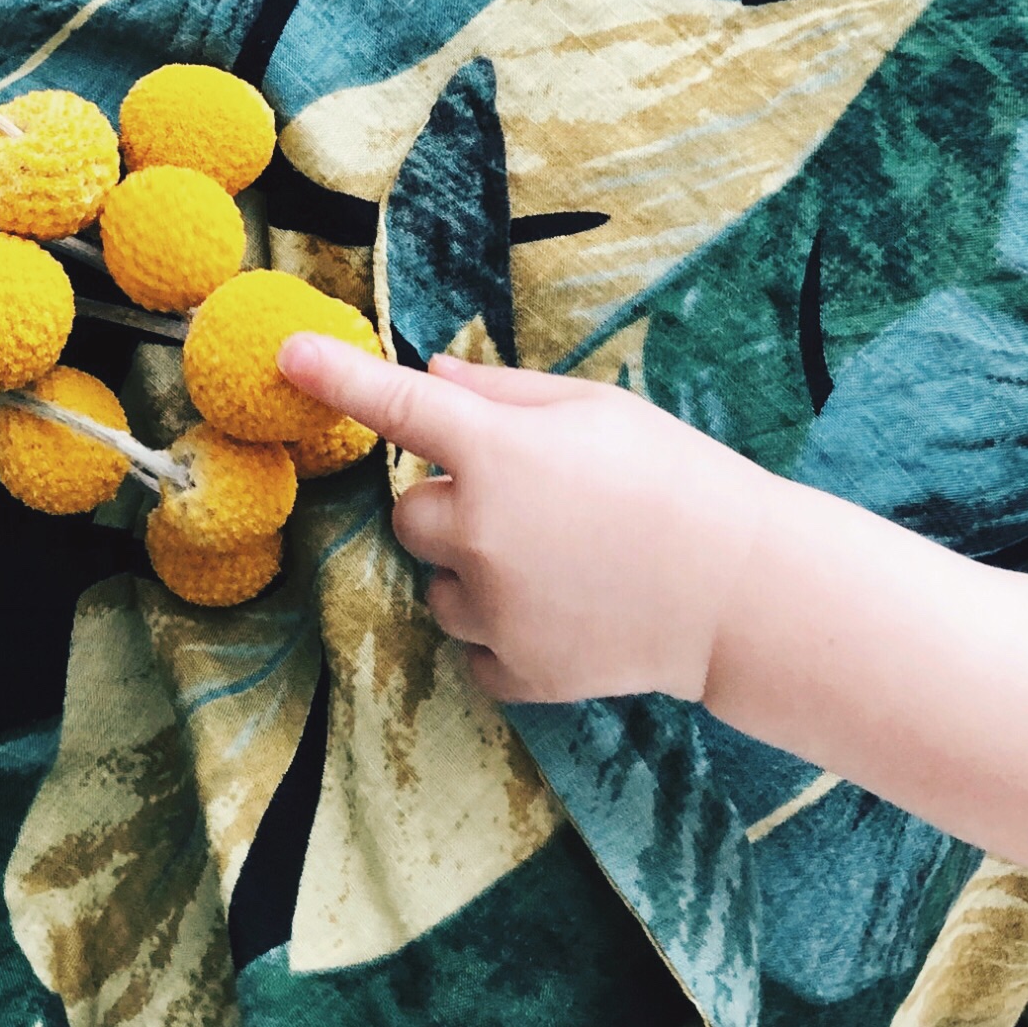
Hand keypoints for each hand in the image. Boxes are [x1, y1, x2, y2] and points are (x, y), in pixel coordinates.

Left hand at [277, 337, 776, 702]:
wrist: (744, 590)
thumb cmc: (675, 477)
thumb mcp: (593, 409)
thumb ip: (500, 394)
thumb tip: (432, 375)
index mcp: (494, 450)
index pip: (394, 405)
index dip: (334, 375)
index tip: (283, 356)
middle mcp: (476, 530)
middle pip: (411, 516)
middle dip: (452, 508)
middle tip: (533, 506)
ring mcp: (491, 608)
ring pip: (440, 585)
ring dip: (476, 573)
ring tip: (563, 564)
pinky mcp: (514, 670)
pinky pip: (473, 647)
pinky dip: (503, 633)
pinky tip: (567, 611)